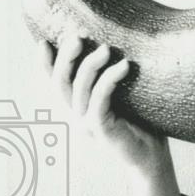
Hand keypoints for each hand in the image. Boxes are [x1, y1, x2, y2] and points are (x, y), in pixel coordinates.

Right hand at [38, 32, 171, 177]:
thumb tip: (110, 47)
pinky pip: (100, 98)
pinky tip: (124, 66)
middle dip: (67, 57)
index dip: (44, 64)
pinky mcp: (100, 128)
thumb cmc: (140, 126)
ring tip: (107, 49)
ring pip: (79, 87)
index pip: (53, 84)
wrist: (151, 158)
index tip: (44, 43)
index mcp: (76, 109)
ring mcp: (86, 124)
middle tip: (79, 37)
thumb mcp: (122, 100)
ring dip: (91, 64)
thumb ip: (108, 82)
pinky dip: (110, 78)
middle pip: (60, 82)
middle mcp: (75, 116)